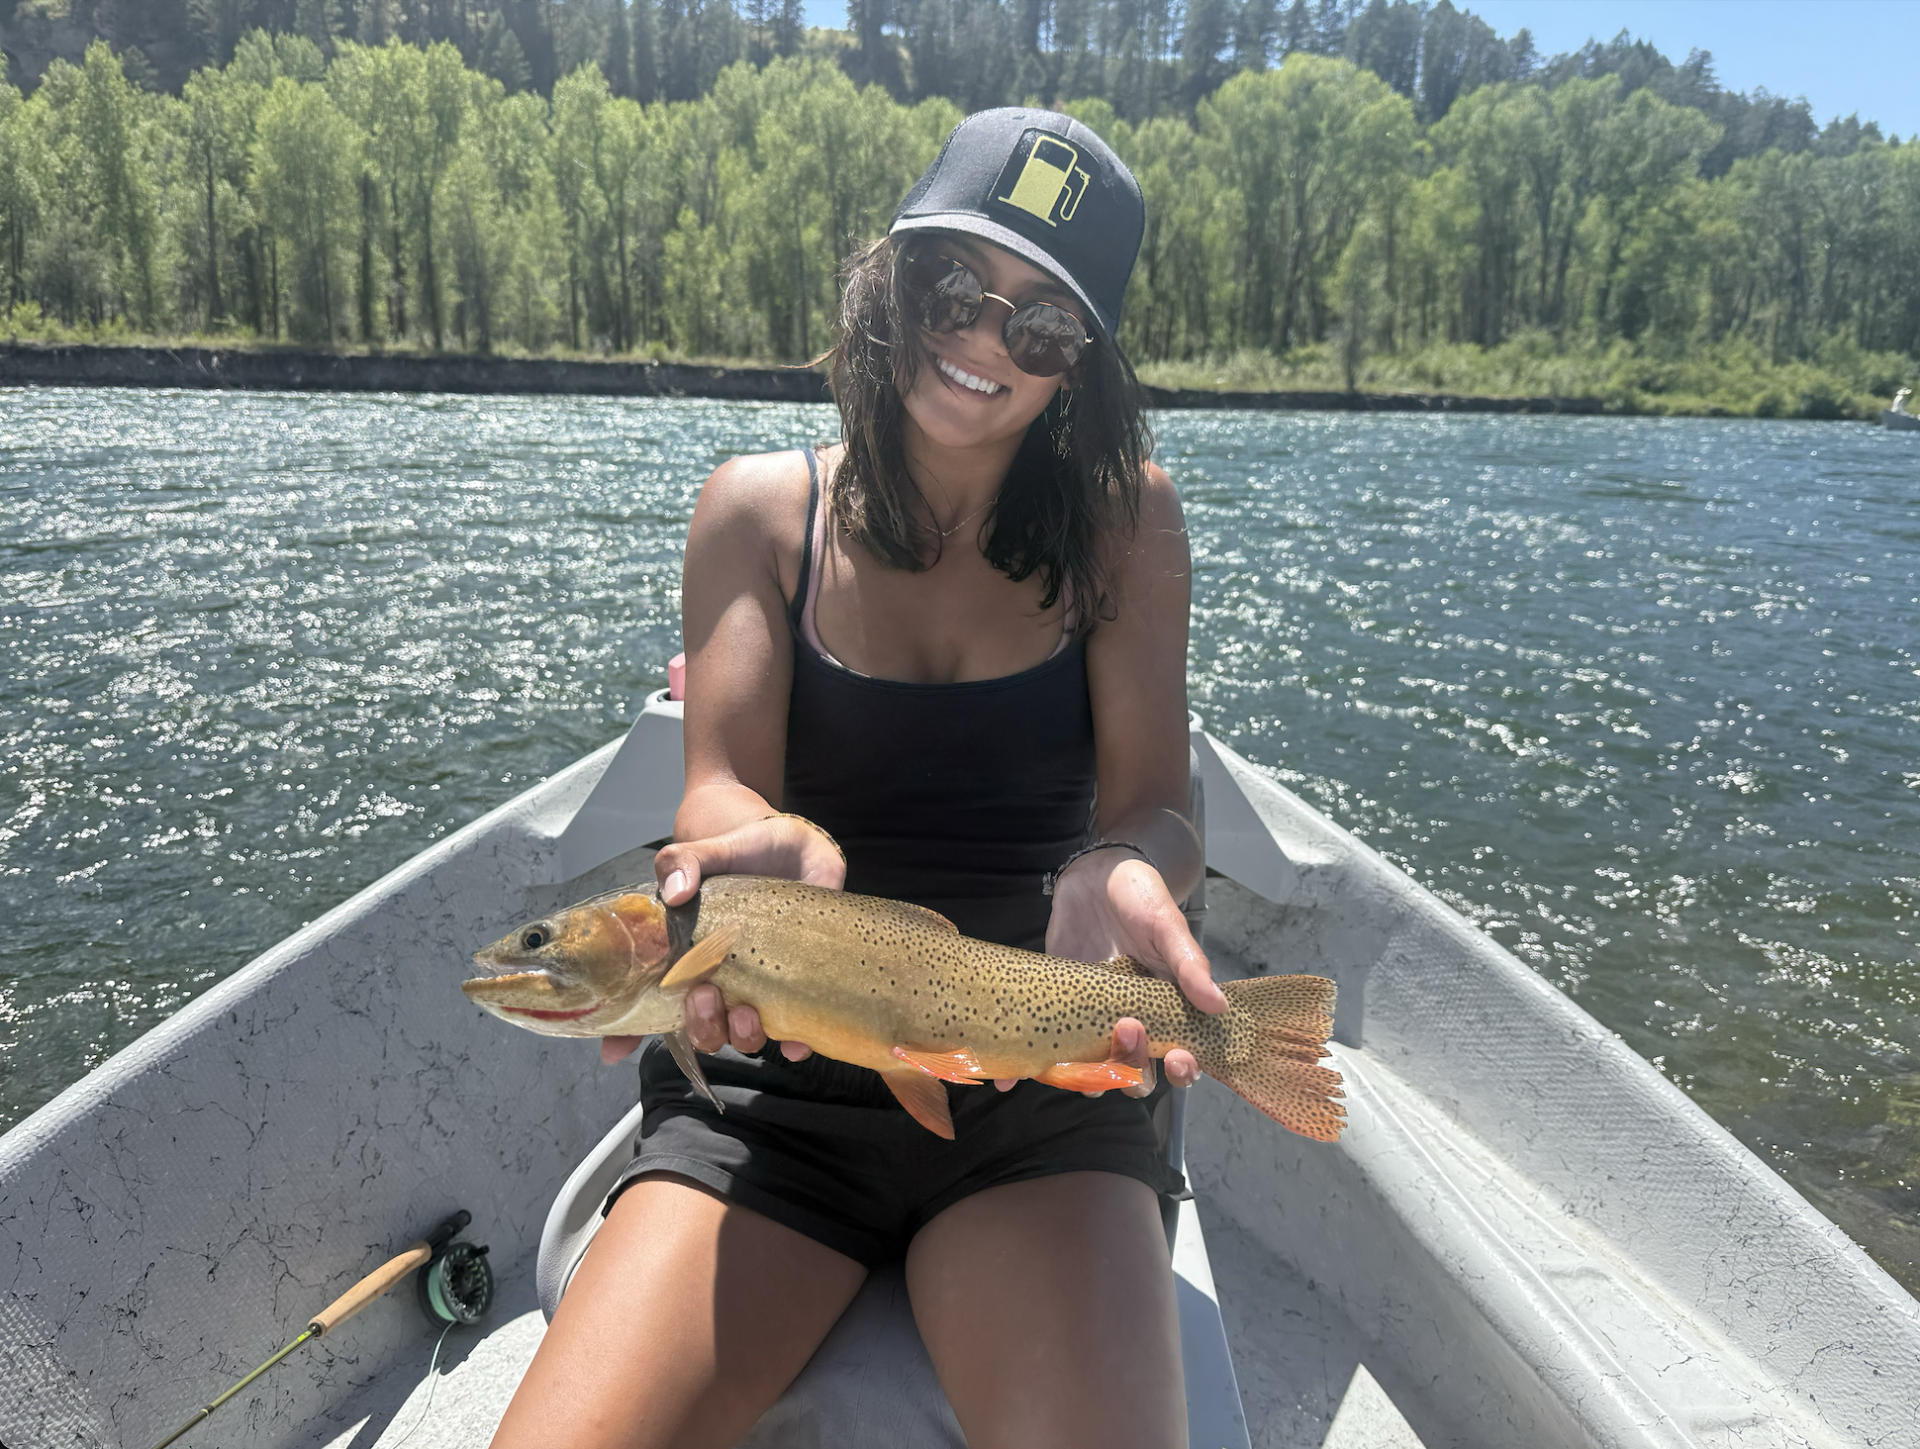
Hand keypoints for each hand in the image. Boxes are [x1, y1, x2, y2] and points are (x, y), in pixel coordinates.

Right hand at [599, 813, 842, 1065]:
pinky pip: (797, 1030)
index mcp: (688, 959)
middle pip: (702, 1029)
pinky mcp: (799, 986)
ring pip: (743, 1036)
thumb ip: (683, 862)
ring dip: (741, 1035)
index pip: (651, 1003)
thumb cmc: (742, 854)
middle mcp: (721, 981)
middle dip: (700, 1026)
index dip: (628, 1033)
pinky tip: (797, 1042)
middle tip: (704, 995)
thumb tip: (675, 893)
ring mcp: (760, 987)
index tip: (614, 1051)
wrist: (795, 846)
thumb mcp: (708, 851)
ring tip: (746, 1012)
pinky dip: (796, 1043)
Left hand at [1009, 847, 1222, 1095]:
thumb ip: (1188, 963)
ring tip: (1069, 1067)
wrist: (1094, 873)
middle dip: (1130, 1067)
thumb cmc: (1139, 895)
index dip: (1182, 1069)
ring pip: (1089, 1068)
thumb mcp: (1166, 924)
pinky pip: (1046, 1047)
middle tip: (1124, 1028)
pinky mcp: (1054, 1007)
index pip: (1180, 1055)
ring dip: (1080, 1078)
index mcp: (1164, 1007)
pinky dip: (1029, 1068)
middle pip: (1134, 1070)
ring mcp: (1089, 1017)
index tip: (1178, 1058)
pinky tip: (1010, 1077)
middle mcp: (1129, 1020)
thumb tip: (1216, 1005)